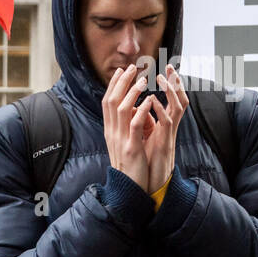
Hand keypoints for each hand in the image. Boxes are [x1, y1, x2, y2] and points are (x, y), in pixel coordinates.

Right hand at [102, 64, 152, 188]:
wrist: (127, 188)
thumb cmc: (129, 166)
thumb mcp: (124, 143)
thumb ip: (125, 127)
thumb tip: (130, 110)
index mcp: (110, 130)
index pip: (107, 102)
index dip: (113, 85)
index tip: (122, 71)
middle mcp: (111, 132)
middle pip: (111, 101)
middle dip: (121, 82)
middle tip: (132, 67)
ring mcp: (120, 140)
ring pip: (121, 109)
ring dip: (132, 92)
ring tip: (143, 79)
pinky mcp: (131, 148)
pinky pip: (134, 125)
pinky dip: (142, 111)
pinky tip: (150, 100)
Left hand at [146, 65, 188, 192]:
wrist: (151, 179)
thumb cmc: (149, 157)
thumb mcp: (145, 134)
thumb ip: (144, 120)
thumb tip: (135, 107)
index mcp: (164, 122)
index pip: (171, 99)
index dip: (170, 85)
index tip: (164, 69)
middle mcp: (170, 125)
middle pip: (179, 99)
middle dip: (176, 82)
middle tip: (170, 66)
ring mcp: (169, 132)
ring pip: (177, 107)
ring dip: (170, 91)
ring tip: (162, 77)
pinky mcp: (165, 140)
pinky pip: (166, 122)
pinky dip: (160, 110)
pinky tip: (152, 100)